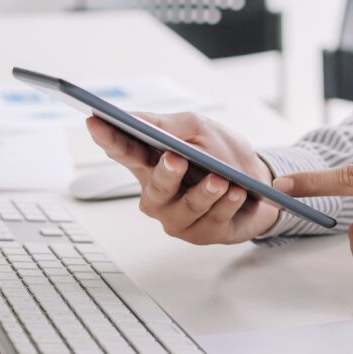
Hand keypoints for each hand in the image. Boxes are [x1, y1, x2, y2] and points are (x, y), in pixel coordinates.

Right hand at [86, 112, 279, 243]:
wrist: (258, 181)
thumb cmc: (221, 154)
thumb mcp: (198, 128)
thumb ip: (169, 125)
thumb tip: (137, 119)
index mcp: (150, 163)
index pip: (123, 150)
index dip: (107, 138)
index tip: (95, 122)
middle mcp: (158, 194)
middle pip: (155, 187)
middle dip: (165, 174)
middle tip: (175, 159)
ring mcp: (177, 217)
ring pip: (186, 208)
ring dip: (205, 192)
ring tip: (221, 180)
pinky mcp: (201, 234)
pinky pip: (212, 220)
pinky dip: (226, 204)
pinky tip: (236, 192)